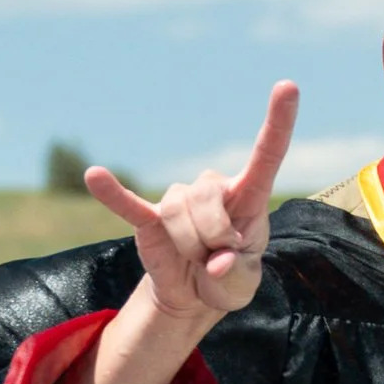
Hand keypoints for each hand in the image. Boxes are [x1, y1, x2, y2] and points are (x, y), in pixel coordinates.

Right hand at [88, 85, 297, 342]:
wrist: (194, 296)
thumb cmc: (227, 281)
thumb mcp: (243, 285)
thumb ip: (235, 274)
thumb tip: (216, 262)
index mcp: (248, 198)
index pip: (266, 154)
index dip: (278, 122)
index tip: (288, 86)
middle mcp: (213, 190)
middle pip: (207, 196)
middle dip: (213, 235)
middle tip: (216, 261)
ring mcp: (179, 201)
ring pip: (177, 211)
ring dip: (188, 245)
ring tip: (195, 260)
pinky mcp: (149, 219)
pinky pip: (128, 204)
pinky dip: (113, 194)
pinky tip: (94, 176)